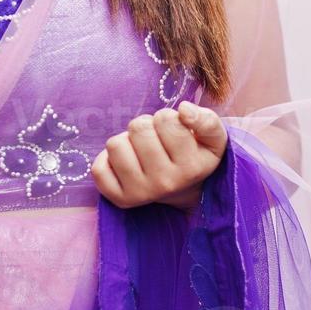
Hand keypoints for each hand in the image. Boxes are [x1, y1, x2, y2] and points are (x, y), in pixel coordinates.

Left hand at [91, 101, 227, 211]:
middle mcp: (167, 183)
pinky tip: (127, 164)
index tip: (174, 133)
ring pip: (115, 144)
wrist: (183, 189)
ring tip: (141, 151)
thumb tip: (185, 110)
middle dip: (146, 126)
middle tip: (156, 140)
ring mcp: (141, 193)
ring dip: (127, 141)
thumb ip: (206, 120)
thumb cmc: (194, 154)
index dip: (167, 118)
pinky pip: (98, 168)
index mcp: (191, 167)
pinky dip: (108, 160)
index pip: (166, 119)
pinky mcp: (120, 199)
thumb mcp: (212, 138)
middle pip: (138, 128)